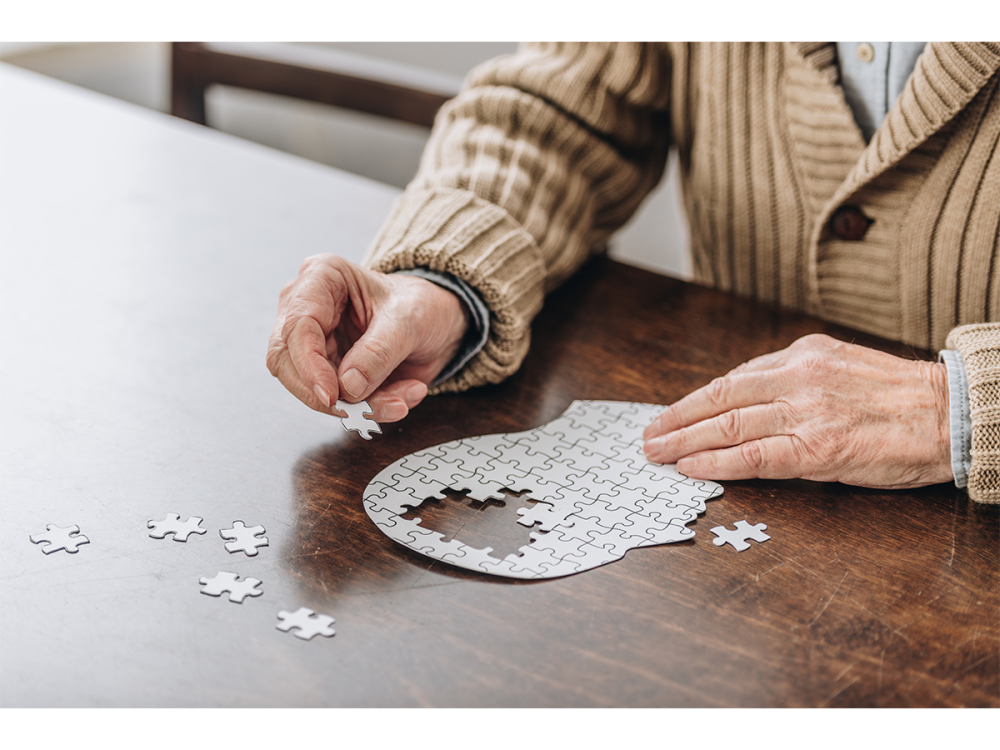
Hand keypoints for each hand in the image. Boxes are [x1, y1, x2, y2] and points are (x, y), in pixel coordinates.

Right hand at [267, 254, 468, 422]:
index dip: (309, 366)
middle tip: (362, 410)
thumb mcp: (409, 320)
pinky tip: (401, 399)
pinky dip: (368, 409)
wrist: (437, 321)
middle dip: (325, 394)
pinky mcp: (326, 371)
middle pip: (287, 362)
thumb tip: (348, 386)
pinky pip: (335, 402)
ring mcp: (313, 342)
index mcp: (321, 277)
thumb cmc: (420, 304)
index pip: (297, 326)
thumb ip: (379, 351)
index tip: (332, 395)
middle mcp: (307, 308)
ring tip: (400, 402)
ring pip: (310, 388)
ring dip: (356, 406)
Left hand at [642, 334, 952, 488]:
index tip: (669, 413)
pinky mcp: (818, 448)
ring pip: (728, 426)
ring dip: (684, 441)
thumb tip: (746, 398)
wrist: (952, 413)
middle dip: (676, 419)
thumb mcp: (840, 366)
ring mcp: (806, 412)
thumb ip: (794, 378)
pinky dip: (716, 463)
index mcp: (802, 355)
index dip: (694, 400)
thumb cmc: (899, 396)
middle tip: (648, 436)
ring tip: (657, 453)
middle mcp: (798, 378)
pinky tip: (692, 468)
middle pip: (719, 399)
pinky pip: (755, 456)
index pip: (732, 379)